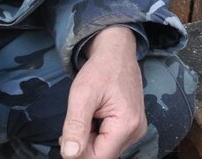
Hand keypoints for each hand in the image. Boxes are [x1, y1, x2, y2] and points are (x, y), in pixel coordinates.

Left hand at [60, 26, 145, 158]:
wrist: (117, 52)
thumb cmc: (100, 69)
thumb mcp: (82, 94)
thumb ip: (76, 126)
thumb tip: (70, 155)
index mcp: (126, 125)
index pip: (97, 158)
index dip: (77, 153)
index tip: (66, 136)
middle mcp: (135, 132)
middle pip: (102, 155)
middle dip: (83, 146)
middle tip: (73, 125)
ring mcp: (136, 130)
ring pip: (106, 150)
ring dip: (90, 141)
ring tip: (85, 118)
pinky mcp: (132, 127)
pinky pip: (111, 142)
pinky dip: (97, 136)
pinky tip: (94, 119)